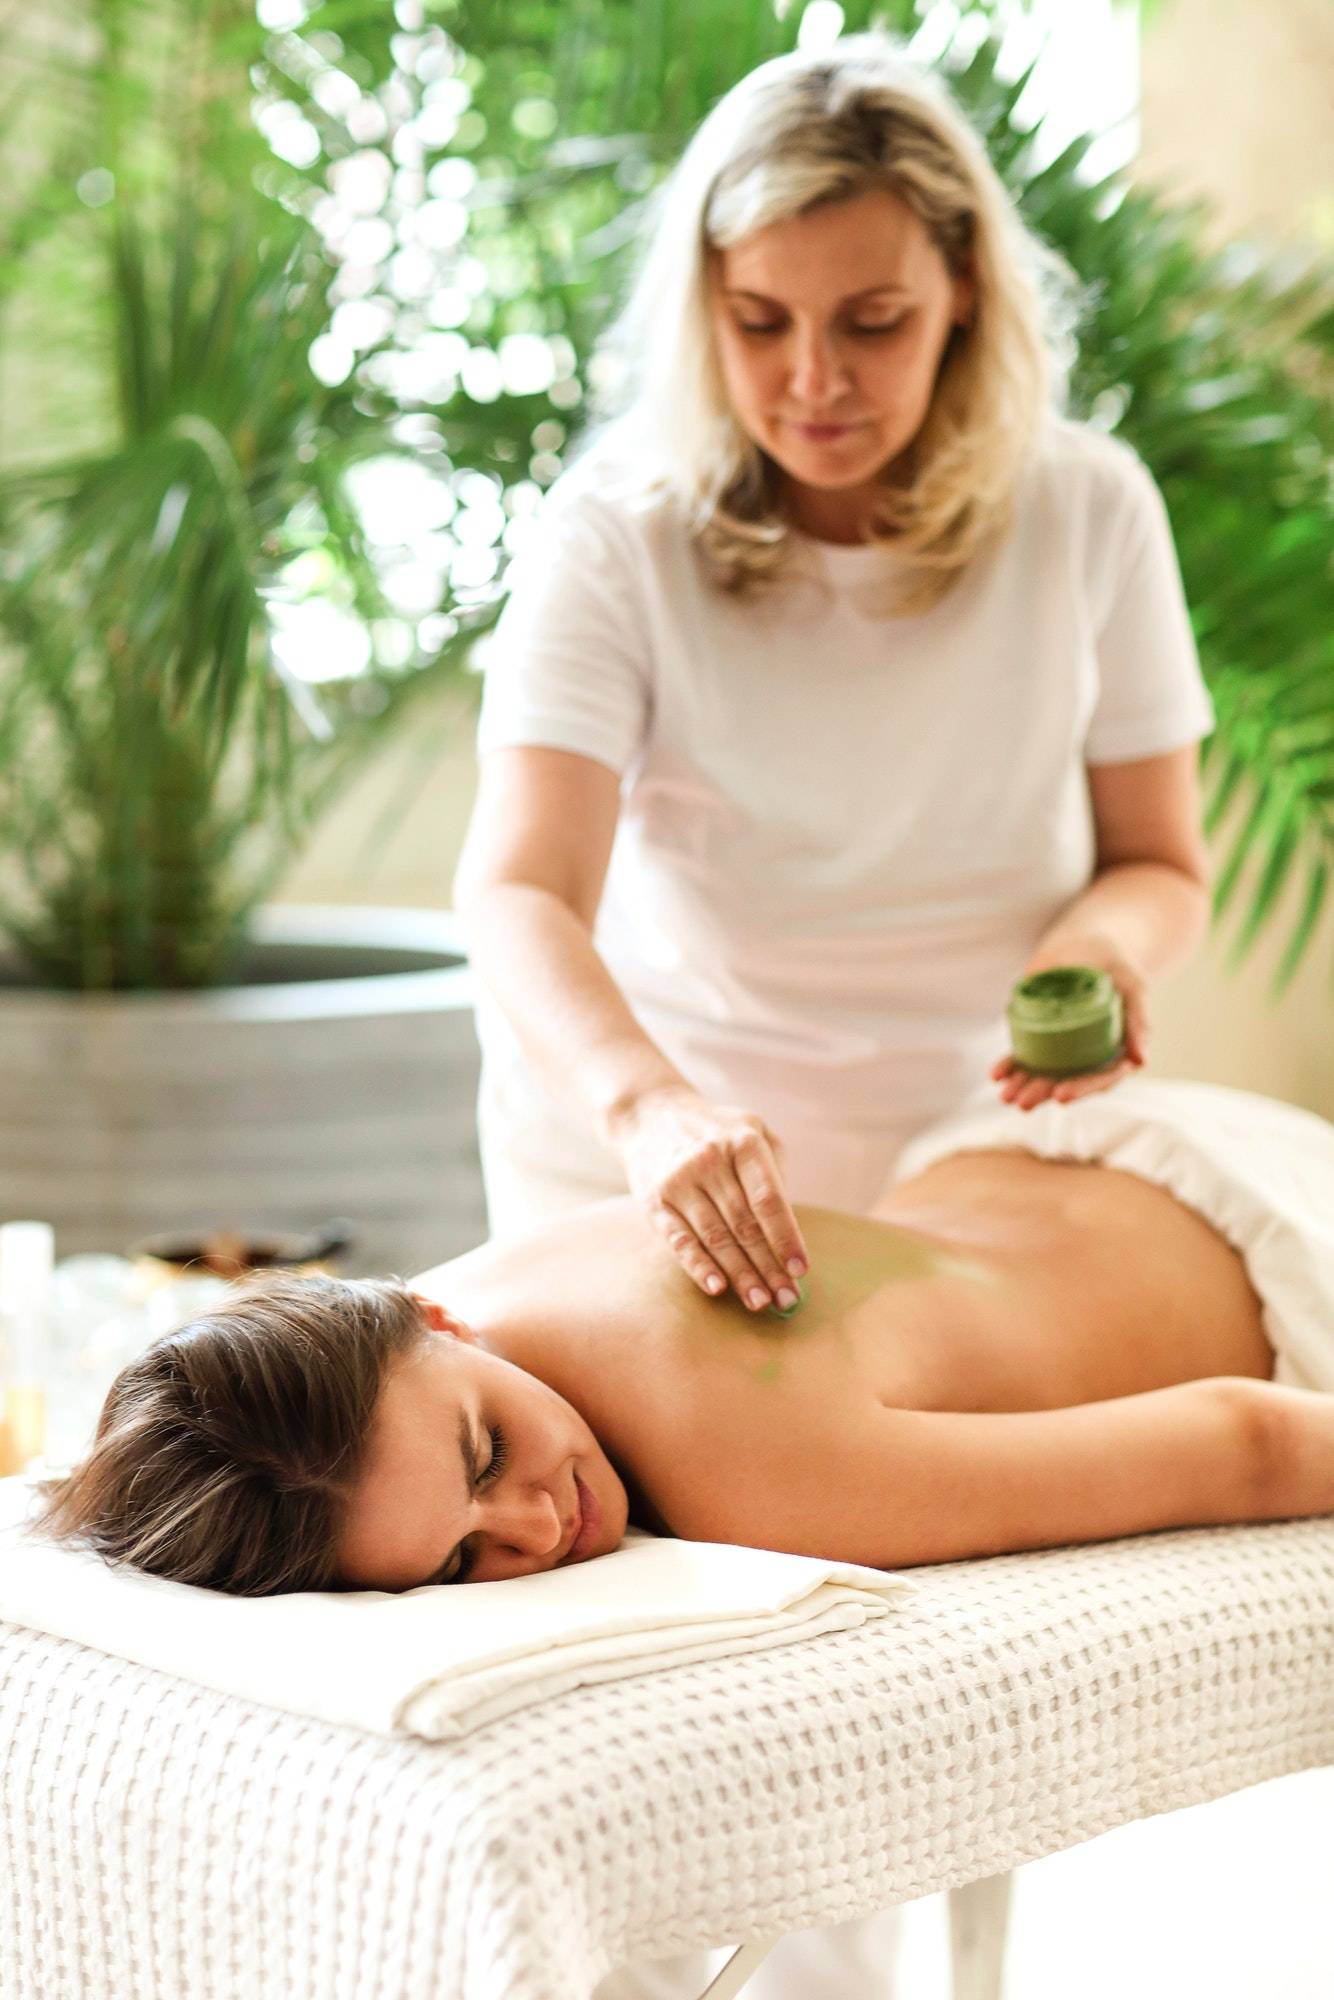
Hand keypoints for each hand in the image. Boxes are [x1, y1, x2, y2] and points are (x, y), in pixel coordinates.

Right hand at [611, 1085, 808, 1310]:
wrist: (650, 1113)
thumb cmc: (716, 1131)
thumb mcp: (753, 1131)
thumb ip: (774, 1172)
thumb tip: (788, 1231)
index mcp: (743, 1142)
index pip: (769, 1200)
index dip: (786, 1237)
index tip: (800, 1269)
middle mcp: (710, 1161)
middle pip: (744, 1225)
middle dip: (768, 1267)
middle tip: (786, 1298)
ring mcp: (679, 1181)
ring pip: (715, 1238)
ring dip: (740, 1275)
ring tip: (759, 1302)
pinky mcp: (655, 1201)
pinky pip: (680, 1240)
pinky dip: (698, 1266)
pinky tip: (717, 1288)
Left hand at [990, 937, 1150, 1111]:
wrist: (1085, 943)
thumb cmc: (1115, 963)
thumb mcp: (1133, 985)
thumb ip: (1138, 1020)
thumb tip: (1140, 1061)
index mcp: (1117, 1050)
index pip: (1102, 1077)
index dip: (1083, 1088)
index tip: (1061, 1095)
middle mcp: (1090, 1055)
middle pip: (1069, 1080)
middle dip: (1044, 1092)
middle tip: (1023, 1102)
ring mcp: (1063, 1048)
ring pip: (1044, 1073)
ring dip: (1024, 1086)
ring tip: (1006, 1095)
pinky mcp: (1041, 1035)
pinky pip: (1026, 1055)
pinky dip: (1011, 1065)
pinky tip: (996, 1074)